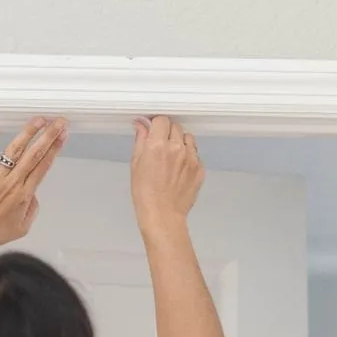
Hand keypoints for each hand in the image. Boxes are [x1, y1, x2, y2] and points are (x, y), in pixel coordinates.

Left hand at [0, 117, 67, 250]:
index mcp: (24, 194)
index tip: (62, 135)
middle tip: (59, 121)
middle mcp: (11, 182)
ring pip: (13, 151)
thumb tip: (33, 193)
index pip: (43, 166)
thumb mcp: (22, 227)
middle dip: (48, 135)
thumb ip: (32, 208)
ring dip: (27, 134)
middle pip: (33, 154)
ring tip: (38, 120)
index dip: (54, 149)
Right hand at [130, 116, 203, 233]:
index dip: (156, 124)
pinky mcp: (199, 168)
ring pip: (188, 138)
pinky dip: (188, 157)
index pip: (161, 120)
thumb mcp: (136, 165)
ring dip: (180, 142)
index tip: (154, 129)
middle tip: (161, 146)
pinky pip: (195, 154)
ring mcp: (190, 158)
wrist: (162, 216)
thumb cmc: (146, 195)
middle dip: (167, 132)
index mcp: (157, 146)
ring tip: (172, 158)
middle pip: (175, 126)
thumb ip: (141, 141)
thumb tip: (141, 125)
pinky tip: (179, 169)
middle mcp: (176, 148)